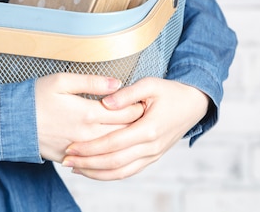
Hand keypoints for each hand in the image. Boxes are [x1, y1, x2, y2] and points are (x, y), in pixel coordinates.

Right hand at [35, 73, 144, 162]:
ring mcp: (79, 150)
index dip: (138, 107)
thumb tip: (117, 84)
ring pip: (111, 149)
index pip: (126, 113)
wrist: (10, 122)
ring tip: (132, 129)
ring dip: (124, 139)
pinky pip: (95, 160)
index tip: (144, 101)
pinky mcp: (69, 159)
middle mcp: (87, 135)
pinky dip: (106, 153)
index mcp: (88, 113)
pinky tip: (111, 145)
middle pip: (123, 133)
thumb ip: (92, 82)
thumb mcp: (62, 80)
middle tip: (144, 115)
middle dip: (136, 124)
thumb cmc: (35, 96)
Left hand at [61, 77, 209, 180]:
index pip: (113, 143)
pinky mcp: (152, 158)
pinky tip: (93, 171)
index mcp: (149, 128)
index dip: (90, 148)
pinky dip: (110, 175)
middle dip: (88, 163)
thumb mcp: (150, 84)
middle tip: (66, 161)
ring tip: (75, 169)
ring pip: (121, 172)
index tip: (71, 146)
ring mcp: (153, 155)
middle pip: (114, 162)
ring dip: (96, 173)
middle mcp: (151, 147)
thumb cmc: (169, 91)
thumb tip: (104, 102)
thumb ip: (127, 94)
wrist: (193, 105)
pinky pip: (129, 172)